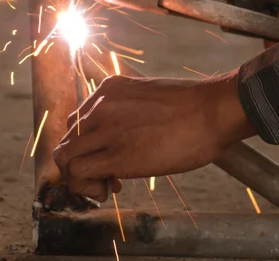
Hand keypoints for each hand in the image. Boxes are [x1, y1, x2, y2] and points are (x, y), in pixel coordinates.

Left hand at [53, 72, 254, 201]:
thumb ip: (131, 110)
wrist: (213, 111)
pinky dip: (85, 187)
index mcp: (110, 89)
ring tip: (107, 186)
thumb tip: (130, 132)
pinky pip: (78, 173)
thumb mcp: (152, 97)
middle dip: (83, 161)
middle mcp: (100, 106)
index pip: (78, 120)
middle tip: (109, 176)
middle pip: (68, 139)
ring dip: (80, 177)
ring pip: (66, 157)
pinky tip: (109, 189)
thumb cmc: (194, 107)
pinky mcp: (116, 155)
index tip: (110, 155)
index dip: (89, 143)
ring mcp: (106, 129)